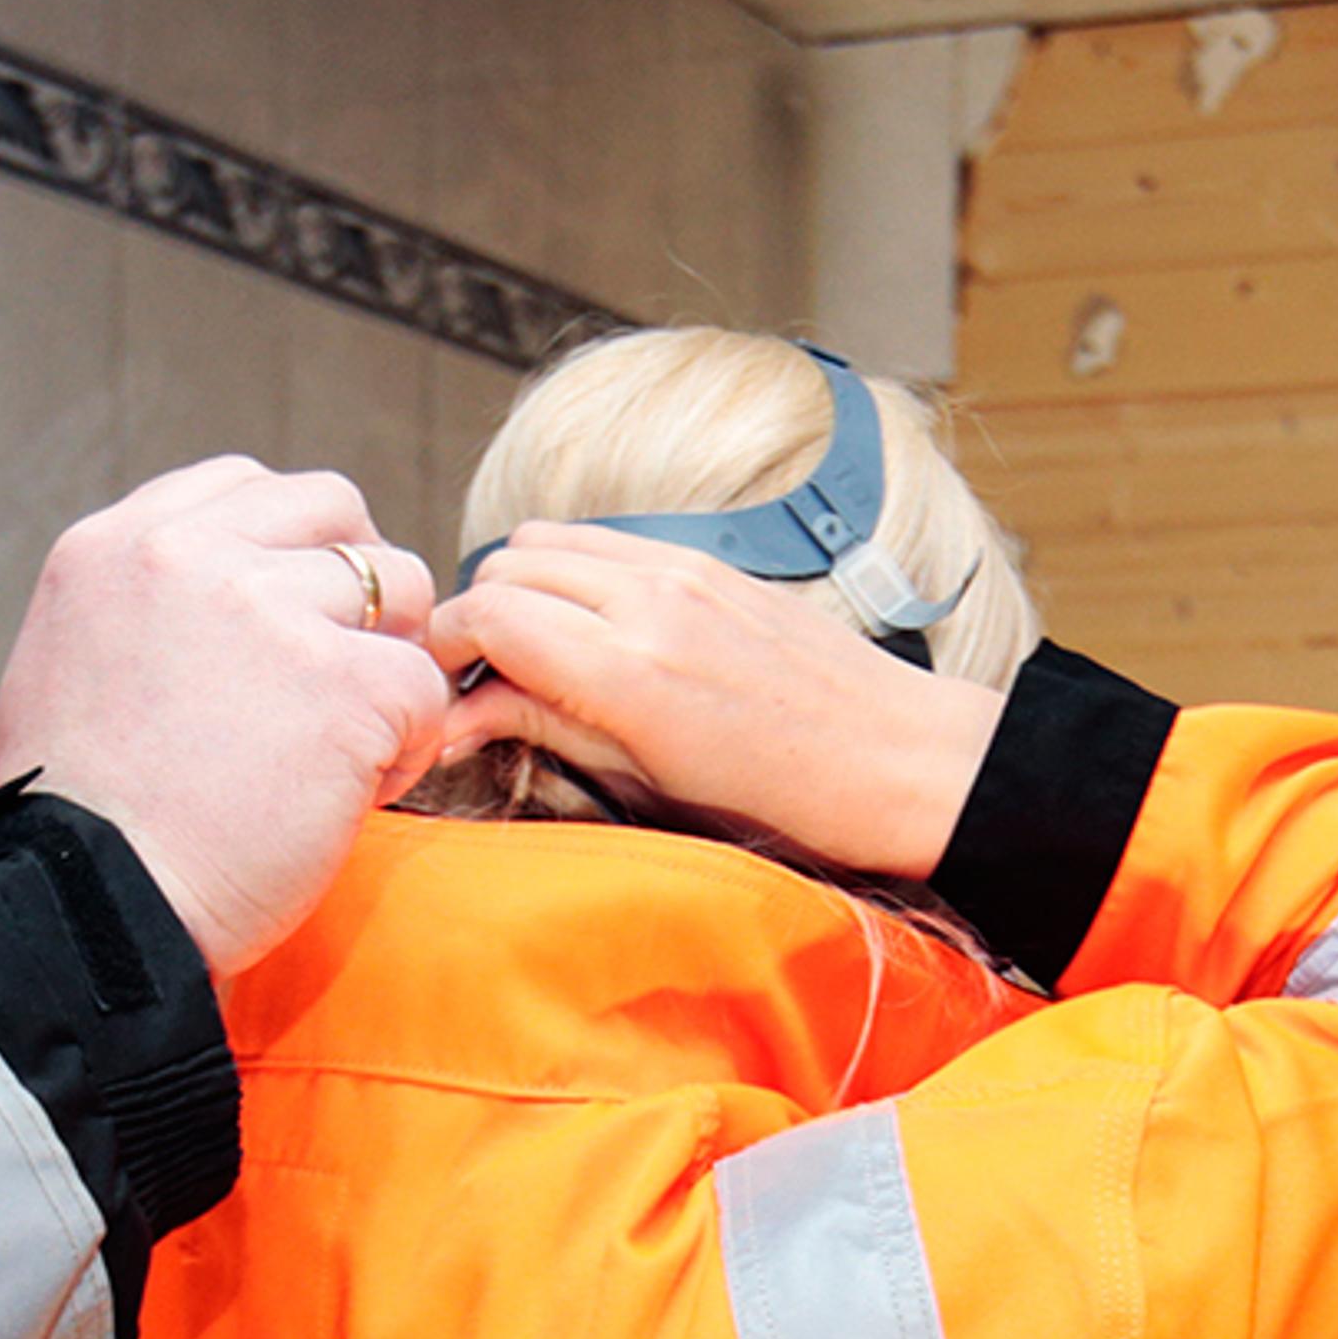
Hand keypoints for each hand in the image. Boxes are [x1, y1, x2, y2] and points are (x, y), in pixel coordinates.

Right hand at [0, 459, 447, 975]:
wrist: (89, 918)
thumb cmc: (84, 828)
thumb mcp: (73, 666)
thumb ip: (149, 604)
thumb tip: (236, 592)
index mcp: (113, 546)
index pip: (246, 486)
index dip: (289, 551)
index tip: (287, 623)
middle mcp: (184, 555)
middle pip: (335, 510)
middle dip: (356, 587)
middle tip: (336, 677)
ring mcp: (266, 610)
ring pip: (399, 586)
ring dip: (386, 664)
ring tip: (338, 749)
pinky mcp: (340, 683)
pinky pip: (422, 685)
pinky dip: (406, 748)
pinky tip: (351, 797)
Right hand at [430, 524, 1002, 880]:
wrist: (894, 759)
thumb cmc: (779, 798)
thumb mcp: (644, 782)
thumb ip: (542, 728)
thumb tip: (456, 718)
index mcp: (627, 672)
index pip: (487, 615)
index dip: (445, 650)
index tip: (443, 691)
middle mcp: (650, 602)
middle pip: (505, 566)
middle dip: (475, 617)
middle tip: (481, 676)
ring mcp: (683, 570)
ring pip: (548, 540)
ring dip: (520, 585)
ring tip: (531, 647)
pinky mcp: (710, 560)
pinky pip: (607, 541)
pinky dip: (573, 573)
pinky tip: (590, 628)